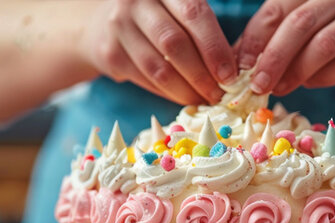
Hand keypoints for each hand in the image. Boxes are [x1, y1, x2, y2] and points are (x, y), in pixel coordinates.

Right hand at [80, 0, 236, 104]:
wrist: (101, 23)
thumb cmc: (155, 17)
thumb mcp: (176, 8)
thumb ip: (202, 29)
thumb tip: (232, 70)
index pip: (195, 14)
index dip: (214, 47)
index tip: (231, 74)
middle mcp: (137, 1)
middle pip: (175, 43)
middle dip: (202, 74)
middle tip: (219, 94)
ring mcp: (119, 26)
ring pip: (159, 67)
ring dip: (186, 90)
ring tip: (204, 100)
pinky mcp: (109, 53)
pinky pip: (145, 80)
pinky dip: (168, 93)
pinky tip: (183, 97)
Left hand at [235, 0, 334, 95]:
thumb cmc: (324, 42)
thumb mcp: (292, 39)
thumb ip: (264, 46)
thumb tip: (231, 67)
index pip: (275, 10)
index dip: (255, 40)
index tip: (239, 68)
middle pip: (299, 24)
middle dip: (275, 57)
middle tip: (259, 85)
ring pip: (324, 44)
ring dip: (298, 70)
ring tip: (280, 88)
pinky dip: (323, 79)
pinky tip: (310, 85)